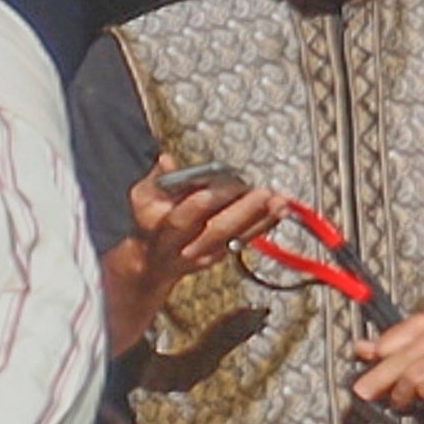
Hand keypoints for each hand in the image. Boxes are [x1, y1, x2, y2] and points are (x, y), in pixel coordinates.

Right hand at [127, 167, 273, 271]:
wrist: (154, 263)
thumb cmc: (150, 223)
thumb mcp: (142, 199)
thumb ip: (155, 179)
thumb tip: (167, 160)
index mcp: (164, 230)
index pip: (184, 217)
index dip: (203, 202)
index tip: (222, 184)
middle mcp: (188, 246)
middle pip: (218, 231)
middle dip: (242, 211)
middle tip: (262, 193)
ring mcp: (209, 253)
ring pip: (239, 237)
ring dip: (263, 219)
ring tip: (280, 201)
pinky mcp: (226, 252)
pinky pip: (249, 238)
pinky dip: (267, 222)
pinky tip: (281, 209)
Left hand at [347, 308, 423, 411]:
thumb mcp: (419, 341)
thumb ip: (390, 345)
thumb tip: (360, 348)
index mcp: (421, 324)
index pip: (385, 343)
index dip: (372, 361)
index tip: (361, 377)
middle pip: (398, 362)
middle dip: (377, 380)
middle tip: (364, 394)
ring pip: (414, 377)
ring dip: (402, 393)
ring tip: (399, 401)